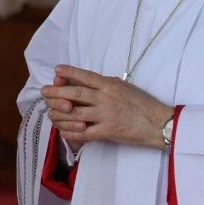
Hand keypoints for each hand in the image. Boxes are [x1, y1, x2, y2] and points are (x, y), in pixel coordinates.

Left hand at [41, 64, 173, 150]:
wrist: (159, 123)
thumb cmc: (142, 103)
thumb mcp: (125, 87)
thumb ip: (105, 84)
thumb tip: (85, 80)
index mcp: (110, 85)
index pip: (86, 76)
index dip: (69, 72)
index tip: (56, 70)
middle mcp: (106, 99)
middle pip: (75, 94)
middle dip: (56, 93)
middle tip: (44, 92)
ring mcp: (106, 116)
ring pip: (75, 114)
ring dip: (59, 114)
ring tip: (50, 112)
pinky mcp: (107, 132)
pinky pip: (83, 133)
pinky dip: (70, 132)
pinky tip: (62, 130)